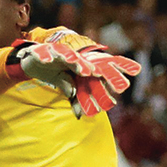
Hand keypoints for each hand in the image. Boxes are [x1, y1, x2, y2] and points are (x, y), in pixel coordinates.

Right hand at [17, 39, 142, 117]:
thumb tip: (80, 115)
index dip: (117, 66)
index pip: (101, 65)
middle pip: (85, 61)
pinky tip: (48, 61)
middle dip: (95, 68)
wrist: (30, 61)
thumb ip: (73, 97)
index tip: (135, 71)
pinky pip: (44, 53)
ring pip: (67, 56)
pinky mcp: (42, 51)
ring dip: (75, 62)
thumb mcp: (64, 84)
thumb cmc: (51, 71)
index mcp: (80, 64)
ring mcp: (57, 52)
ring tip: (83, 71)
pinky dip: (46, 56)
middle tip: (103, 76)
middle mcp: (71, 57)